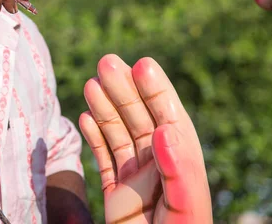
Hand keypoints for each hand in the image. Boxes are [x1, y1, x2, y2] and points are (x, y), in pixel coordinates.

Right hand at [79, 55, 211, 222]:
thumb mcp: (185, 210)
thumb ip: (180, 171)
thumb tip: (168, 130)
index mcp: (182, 170)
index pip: (171, 121)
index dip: (159, 93)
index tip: (144, 66)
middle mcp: (158, 170)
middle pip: (141, 122)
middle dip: (125, 91)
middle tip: (108, 62)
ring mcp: (135, 182)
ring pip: (119, 135)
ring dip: (106, 107)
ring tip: (92, 81)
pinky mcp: (114, 195)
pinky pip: (103, 159)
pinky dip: (94, 136)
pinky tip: (86, 115)